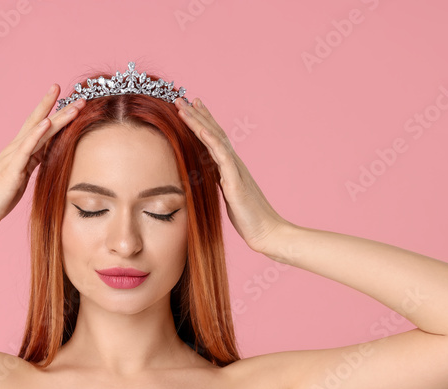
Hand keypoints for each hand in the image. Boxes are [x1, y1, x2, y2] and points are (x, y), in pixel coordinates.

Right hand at [0, 84, 85, 233]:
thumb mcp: (21, 177)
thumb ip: (32, 162)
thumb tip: (48, 155)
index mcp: (20, 151)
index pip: (40, 128)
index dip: (56, 113)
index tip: (71, 101)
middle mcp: (16, 149)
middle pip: (40, 123)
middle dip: (60, 108)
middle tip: (79, 94)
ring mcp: (13, 157)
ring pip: (38, 132)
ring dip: (56, 118)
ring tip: (73, 106)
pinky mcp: (11, 169)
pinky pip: (26, 148)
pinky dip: (36, 134)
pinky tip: (47, 122)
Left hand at [174, 97, 285, 251]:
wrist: (266, 232)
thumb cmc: (248, 219)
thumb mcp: (228, 197)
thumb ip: (219, 184)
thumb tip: (208, 178)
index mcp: (230, 168)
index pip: (214, 139)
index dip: (203, 121)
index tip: (191, 107)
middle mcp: (233, 163)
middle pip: (213, 132)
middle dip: (196, 114)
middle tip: (181, 97)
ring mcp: (235, 170)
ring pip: (215, 139)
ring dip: (198, 121)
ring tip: (184, 106)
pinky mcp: (235, 181)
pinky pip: (222, 157)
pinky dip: (211, 141)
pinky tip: (201, 129)